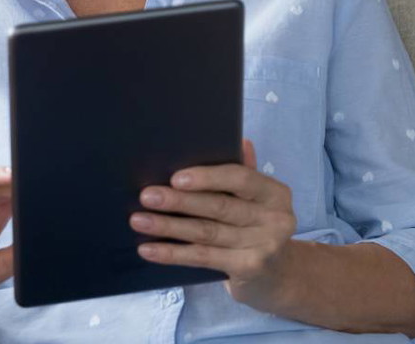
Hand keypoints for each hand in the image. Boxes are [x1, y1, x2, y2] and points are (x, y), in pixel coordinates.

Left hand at [130, 139, 297, 311]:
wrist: (276, 274)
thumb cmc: (256, 225)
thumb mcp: (256, 198)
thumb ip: (245, 171)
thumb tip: (239, 140)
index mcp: (275, 193)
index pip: (240, 178)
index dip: (207, 177)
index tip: (175, 177)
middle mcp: (275, 219)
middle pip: (219, 206)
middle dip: (179, 201)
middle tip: (146, 196)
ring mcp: (263, 246)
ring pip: (206, 232)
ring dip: (168, 226)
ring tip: (139, 220)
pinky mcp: (247, 269)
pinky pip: (202, 257)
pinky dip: (173, 253)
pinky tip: (149, 249)